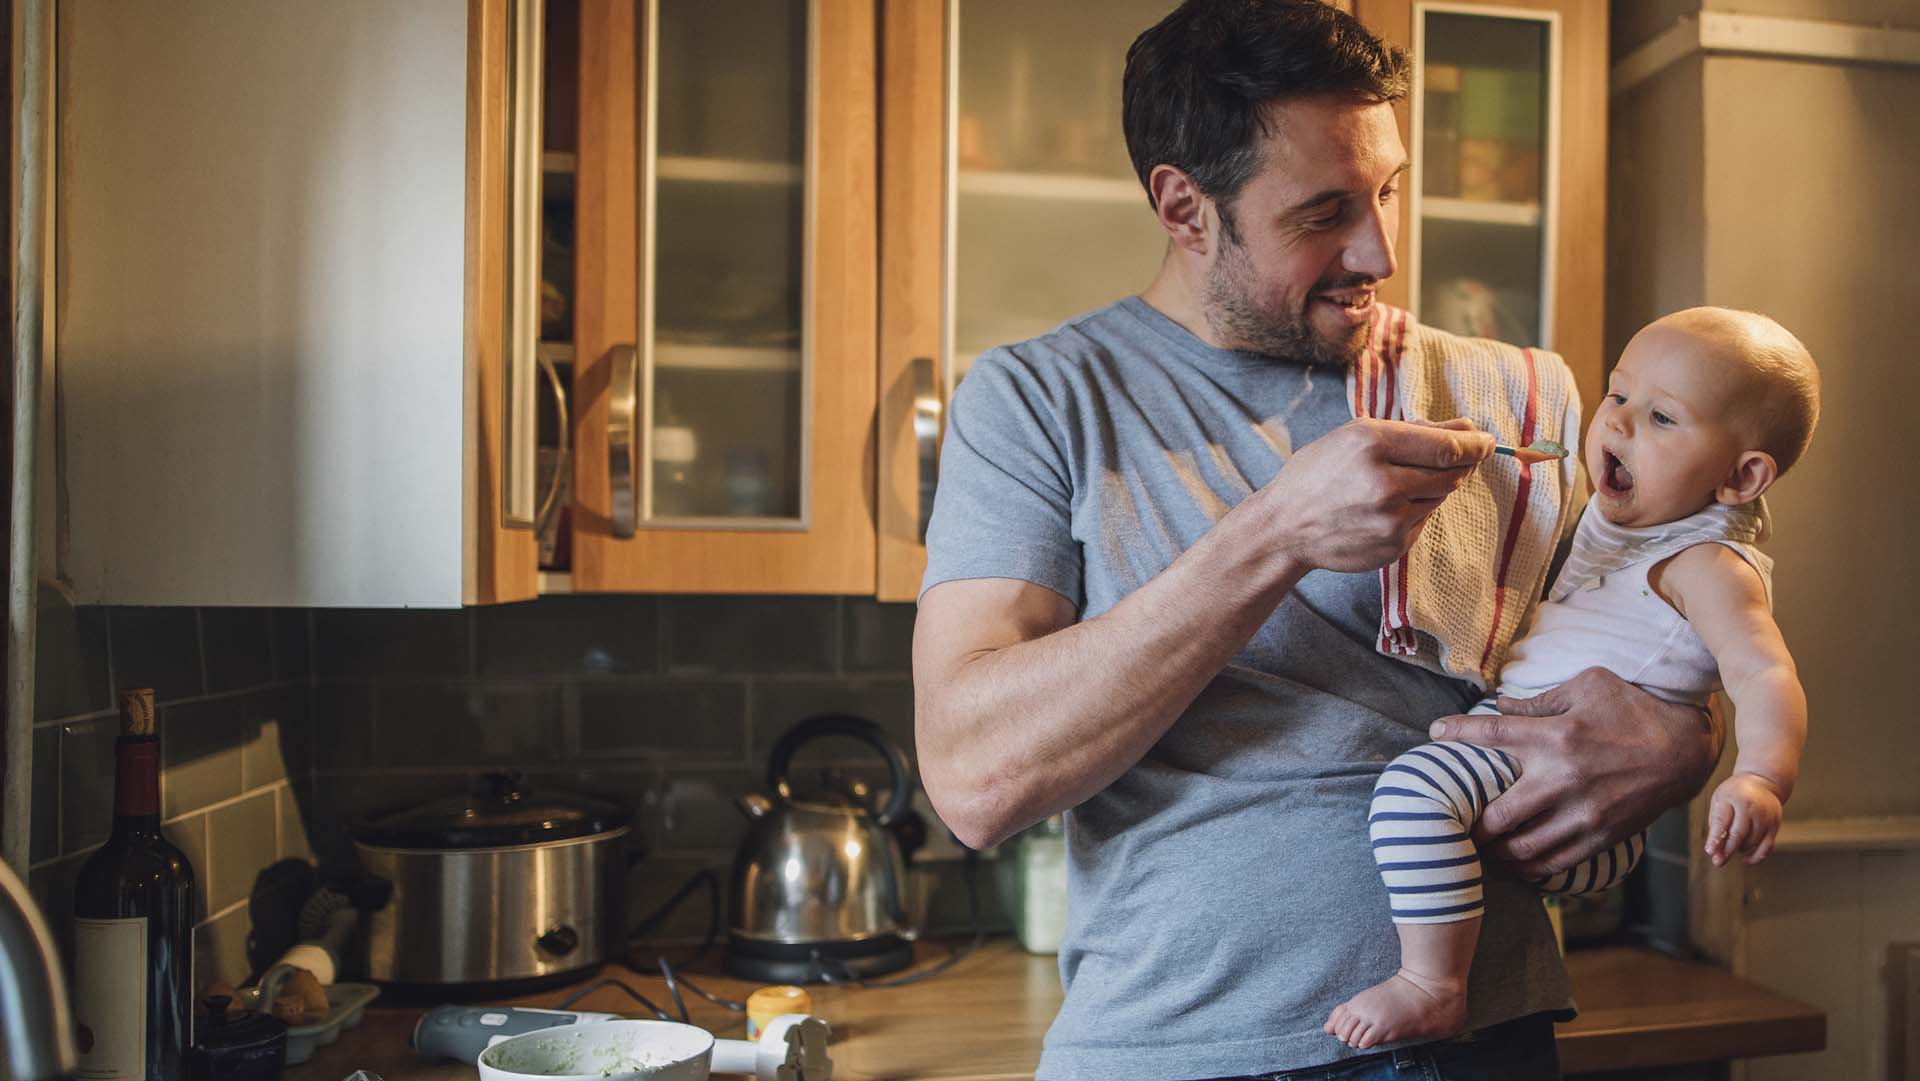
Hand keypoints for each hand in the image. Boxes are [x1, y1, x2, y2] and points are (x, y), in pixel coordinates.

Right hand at [1260, 417, 1493, 573]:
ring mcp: (1390, 520)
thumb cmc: (1320, 473)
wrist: (1285, 527)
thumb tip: (1470, 428)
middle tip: (1451, 459)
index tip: (1486, 441)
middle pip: (1452, 474)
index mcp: (1373, 444)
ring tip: (1394, 486)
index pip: (1447, 447)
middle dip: (1457, 465)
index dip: (1475, 444)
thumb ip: (1416, 432)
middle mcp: (1384, 484)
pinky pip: (1423, 522)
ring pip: (1439, 498)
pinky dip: (1414, 513)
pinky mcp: (1394, 546)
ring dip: (1430, 489)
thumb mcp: (1357, 436)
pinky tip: (1382, 511)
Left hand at [1427, 668, 1718, 876]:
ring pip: (1522, 849)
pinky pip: (1555, 863)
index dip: (1456, 733)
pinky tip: (1516, 864)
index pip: (1490, 734)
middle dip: (1470, 826)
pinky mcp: (1600, 837)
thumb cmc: (1634, 708)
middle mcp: (1562, 779)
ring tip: (1482, 849)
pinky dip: (1529, 868)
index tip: (1434, 733)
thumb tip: (1501, 704)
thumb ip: (1540, 698)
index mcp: (1554, 736)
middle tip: (1457, 824)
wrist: (1686, 749)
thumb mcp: (1588, 685)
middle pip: (1496, 816)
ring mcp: (1582, 814)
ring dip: (1496, 853)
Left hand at [1705, 773, 1783, 865]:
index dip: (1715, 838)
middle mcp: (1753, 808)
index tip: (1709, 851)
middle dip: (1727, 850)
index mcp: (1735, 798)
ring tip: (1730, 849)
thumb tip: (1713, 848)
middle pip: (1738, 835)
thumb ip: (1716, 822)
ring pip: (1752, 843)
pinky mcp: (1775, 826)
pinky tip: (1746, 860)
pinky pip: (1767, 847)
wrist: (1762, 781)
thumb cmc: (1735, 793)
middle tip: (1717, 861)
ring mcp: (1767, 817)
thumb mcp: (1720, 800)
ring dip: (1739, 850)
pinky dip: (1757, 857)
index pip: (1723, 821)